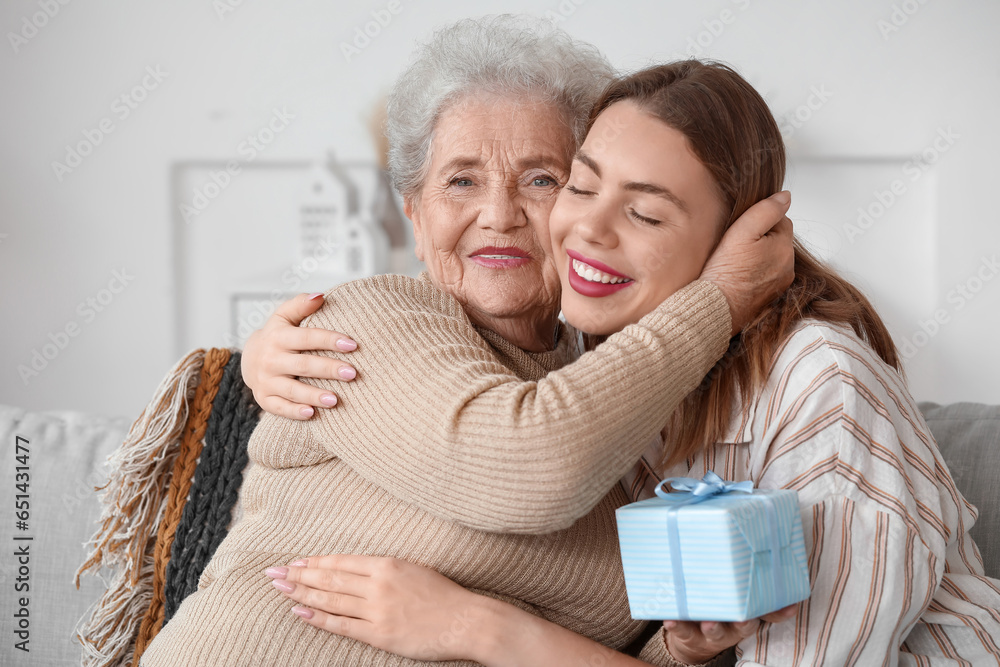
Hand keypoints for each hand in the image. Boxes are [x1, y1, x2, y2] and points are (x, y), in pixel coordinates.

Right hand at [241, 293, 358, 419]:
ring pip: (292, 390)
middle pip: (303, 365)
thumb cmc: (278, 335)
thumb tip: (321, 296)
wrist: (250, 358)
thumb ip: (301, 304)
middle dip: (328, 369)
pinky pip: (279, 408)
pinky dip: (294, 412)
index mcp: (278, 337)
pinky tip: (312, 414)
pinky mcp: (264, 399)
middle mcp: (271, 359)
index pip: (307, 338)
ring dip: (314, 395)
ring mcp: (266, 380)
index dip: (329, 340)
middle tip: (352, 373)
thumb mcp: (284, 316)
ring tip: (335, 400)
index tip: (353, 344)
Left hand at [266, 555, 485, 661]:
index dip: (315, 562)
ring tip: (280, 589)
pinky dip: (318, 618)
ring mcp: (377, 609)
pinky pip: (342, 625)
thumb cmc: (444, 595)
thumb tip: (357, 571)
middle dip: (298, 575)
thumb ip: (384, 569)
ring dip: (302, 592)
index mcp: (387, 564)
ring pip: (331, 599)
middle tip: (273, 573)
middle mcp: (378, 584)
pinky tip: (300, 612)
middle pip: (330, 578)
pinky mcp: (380, 633)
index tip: (295, 561)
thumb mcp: (413, 569)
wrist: (466, 620)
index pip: (341, 562)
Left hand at [663, 605, 797, 663]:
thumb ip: (759, 598)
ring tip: (709, 622)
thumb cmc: (720, 611)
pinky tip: (671, 619)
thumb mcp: (740, 606)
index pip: (765, 614)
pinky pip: (681, 630)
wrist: (692, 638)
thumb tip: (785, 582)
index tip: (788, 608)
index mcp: (745, 617)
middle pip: (742, 627)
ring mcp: (708, 631)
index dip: (777, 613)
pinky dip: (676, 625)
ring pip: (714, 631)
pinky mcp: (687, 632)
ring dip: (713, 627)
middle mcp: (731, 627)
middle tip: (744, 618)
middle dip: (744, 623)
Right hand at [699, 191, 794, 334]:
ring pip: (772, 258)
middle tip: (737, 244)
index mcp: (784, 247)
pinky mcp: (769, 296)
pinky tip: (740, 274)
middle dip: (761, 238)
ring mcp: (779, 283)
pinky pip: (766, 276)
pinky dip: (756, 273)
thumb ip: (766, 210)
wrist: (717, 307)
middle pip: (777, 239)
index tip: (742, 229)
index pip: (780, 220)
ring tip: (736, 260)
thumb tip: (785, 197)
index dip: (759, 220)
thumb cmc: (725, 271)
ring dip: (759, 255)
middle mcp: (788, 266)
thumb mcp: (742, 231)